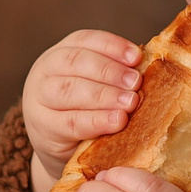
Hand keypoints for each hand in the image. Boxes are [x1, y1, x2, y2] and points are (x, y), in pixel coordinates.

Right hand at [21, 30, 141, 182]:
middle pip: (76, 62)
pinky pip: (71, 122)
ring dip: (104, 95)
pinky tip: (117, 121)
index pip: (84, 40)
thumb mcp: (96, 86)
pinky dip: (96, 121)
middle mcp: (45, 71)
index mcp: (61, 53)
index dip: (112, 46)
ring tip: (130, 102)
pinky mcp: (43, 128)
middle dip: (110, 71)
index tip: (137, 56)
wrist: (64, 151)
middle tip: (136, 82)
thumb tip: (151, 67)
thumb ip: (116, 76)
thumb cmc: (87, 110)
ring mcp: (39, 99)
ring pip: (70, 90)